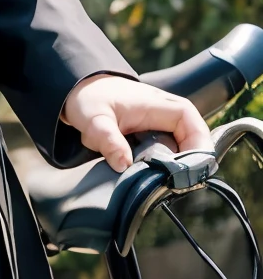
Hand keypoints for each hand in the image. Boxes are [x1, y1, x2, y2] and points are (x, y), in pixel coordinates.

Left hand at [61, 74, 210, 173]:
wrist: (79, 91)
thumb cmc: (90, 99)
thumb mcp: (95, 120)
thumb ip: (108, 140)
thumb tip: (123, 164)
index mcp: (161, 105)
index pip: (193, 125)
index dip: (198, 148)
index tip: (190, 172)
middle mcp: (167, 115)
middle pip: (191, 142)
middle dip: (186, 165)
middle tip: (174, 186)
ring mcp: (161, 126)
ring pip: (179, 151)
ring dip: (173, 168)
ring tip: (162, 185)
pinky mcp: (152, 136)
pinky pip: (165, 154)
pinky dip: (161, 166)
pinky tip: (151, 179)